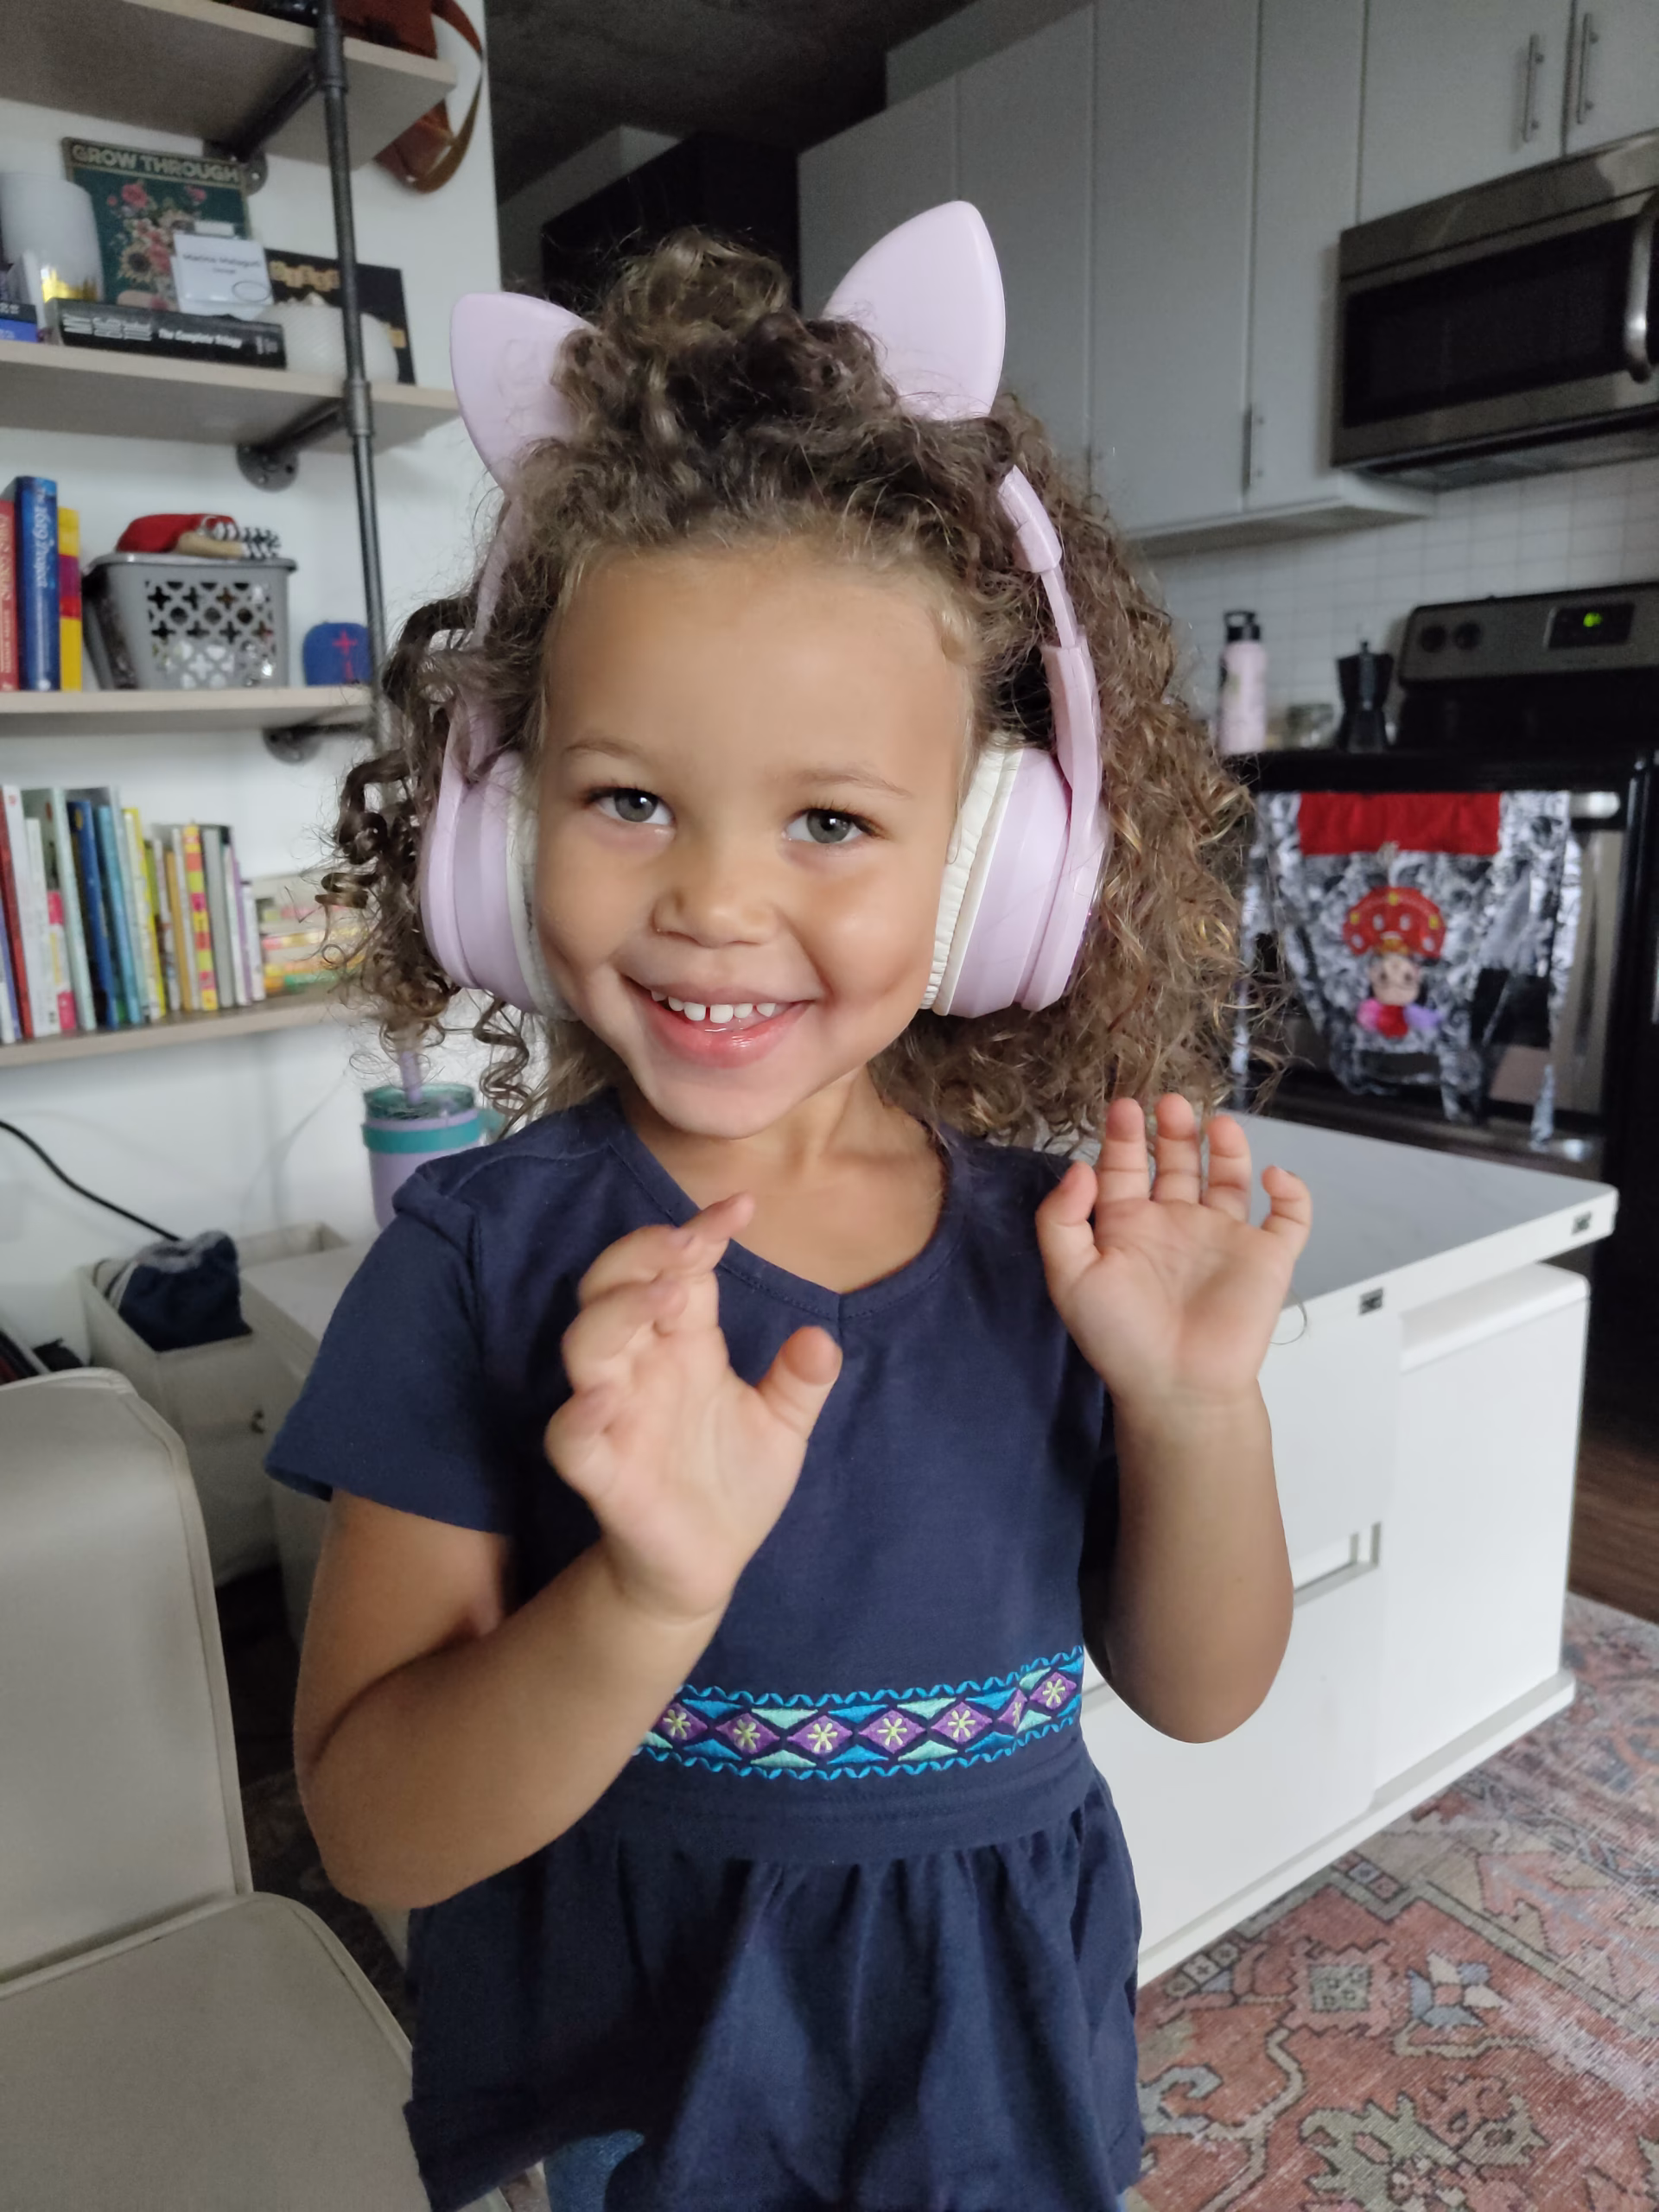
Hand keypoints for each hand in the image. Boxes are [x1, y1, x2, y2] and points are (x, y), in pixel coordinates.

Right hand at [544, 1197, 841, 1629]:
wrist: (708, 1566)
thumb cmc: (733, 1483)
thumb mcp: (784, 1426)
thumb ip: (802, 1381)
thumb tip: (822, 1338)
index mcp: (686, 1346)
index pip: (681, 1271)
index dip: (700, 1233)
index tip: (741, 1206)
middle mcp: (643, 1368)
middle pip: (614, 1288)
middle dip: (643, 1255)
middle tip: (689, 1242)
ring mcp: (616, 1417)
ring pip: (586, 1346)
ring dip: (617, 1313)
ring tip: (665, 1297)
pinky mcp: (602, 1474)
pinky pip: (571, 1439)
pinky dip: (580, 1415)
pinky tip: (607, 1398)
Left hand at [1035, 1096, 1311, 1417]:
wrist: (1177, 1387)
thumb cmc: (1119, 1337)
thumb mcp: (1069, 1277)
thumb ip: (1062, 1221)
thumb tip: (1078, 1167)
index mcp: (1128, 1227)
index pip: (1126, 1167)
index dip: (1125, 1136)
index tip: (1124, 1106)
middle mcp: (1176, 1225)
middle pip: (1178, 1162)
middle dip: (1174, 1130)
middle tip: (1170, 1103)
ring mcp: (1223, 1238)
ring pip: (1229, 1179)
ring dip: (1226, 1148)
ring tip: (1216, 1123)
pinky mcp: (1266, 1258)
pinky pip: (1289, 1218)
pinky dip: (1291, 1193)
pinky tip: (1272, 1175)